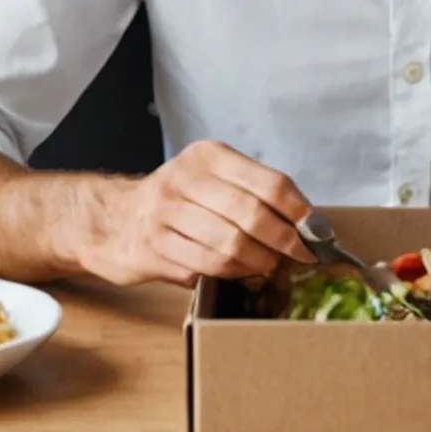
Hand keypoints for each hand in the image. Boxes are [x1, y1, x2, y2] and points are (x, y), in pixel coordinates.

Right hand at [82, 139, 314, 285]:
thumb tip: (310, 227)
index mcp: (207, 157)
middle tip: (300, 257)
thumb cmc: (178, 202)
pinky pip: (208, 266)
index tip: (316, 232)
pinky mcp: (153, 246)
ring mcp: (164, 213)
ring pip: (231, 245)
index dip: (300, 212)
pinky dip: (233, 274)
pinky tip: (239, 273)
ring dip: (260, 263)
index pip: (269, 183)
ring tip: (267, 267)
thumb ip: (255, 195)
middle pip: (252, 215)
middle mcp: (183, 179)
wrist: (114, 219)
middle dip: (285, 242)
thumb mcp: (212, 181)